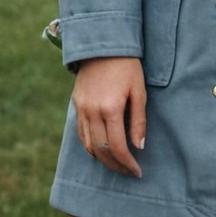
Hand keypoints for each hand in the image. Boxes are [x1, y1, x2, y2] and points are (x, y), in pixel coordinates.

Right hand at [71, 57, 146, 177]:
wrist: (104, 45)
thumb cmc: (127, 66)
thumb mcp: (139, 90)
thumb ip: (138, 120)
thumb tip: (139, 146)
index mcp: (110, 109)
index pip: (117, 147)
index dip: (127, 163)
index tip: (137, 172)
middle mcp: (92, 112)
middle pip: (101, 151)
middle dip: (116, 166)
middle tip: (128, 172)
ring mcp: (81, 109)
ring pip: (89, 145)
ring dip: (102, 159)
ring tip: (117, 164)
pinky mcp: (76, 104)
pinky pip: (81, 133)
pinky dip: (90, 146)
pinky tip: (101, 149)